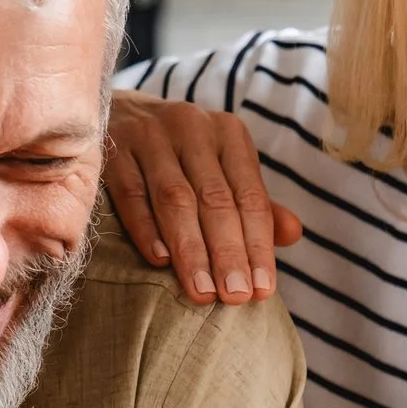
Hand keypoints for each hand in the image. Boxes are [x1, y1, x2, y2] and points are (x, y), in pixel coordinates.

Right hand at [105, 90, 300, 305]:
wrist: (117, 111)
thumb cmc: (179, 151)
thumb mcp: (221, 166)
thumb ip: (253, 202)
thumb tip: (293, 235)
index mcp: (228, 134)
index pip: (249, 196)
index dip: (258, 244)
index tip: (262, 290)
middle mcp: (192, 128)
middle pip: (214, 199)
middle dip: (227, 252)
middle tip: (235, 296)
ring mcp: (149, 137)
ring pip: (174, 199)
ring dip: (190, 249)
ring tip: (201, 292)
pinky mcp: (113, 150)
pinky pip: (132, 195)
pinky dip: (146, 229)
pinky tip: (159, 260)